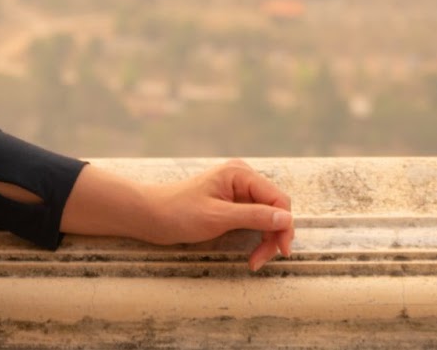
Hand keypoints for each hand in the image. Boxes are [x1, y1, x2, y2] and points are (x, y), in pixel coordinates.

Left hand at [138, 158, 294, 270]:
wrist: (150, 215)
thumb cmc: (178, 213)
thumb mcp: (217, 217)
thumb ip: (253, 216)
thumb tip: (287, 218)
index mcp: (240, 173)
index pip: (278, 199)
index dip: (284, 225)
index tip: (281, 251)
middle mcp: (243, 178)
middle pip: (275, 208)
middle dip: (273, 236)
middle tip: (260, 261)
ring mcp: (238, 191)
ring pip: (267, 217)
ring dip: (266, 240)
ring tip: (254, 261)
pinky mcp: (233, 204)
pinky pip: (255, 220)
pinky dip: (256, 237)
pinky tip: (251, 253)